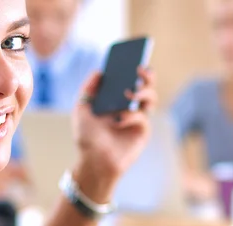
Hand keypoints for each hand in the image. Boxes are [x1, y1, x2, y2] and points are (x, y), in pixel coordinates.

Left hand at [71, 66, 156, 202]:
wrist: (94, 161)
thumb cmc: (87, 136)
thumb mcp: (82, 108)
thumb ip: (89, 88)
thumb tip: (100, 71)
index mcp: (117, 98)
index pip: (130, 77)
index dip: (134, 66)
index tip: (133, 58)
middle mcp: (130, 106)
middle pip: (146, 85)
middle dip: (147, 75)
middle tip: (139, 70)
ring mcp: (138, 118)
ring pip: (151, 98)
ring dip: (143, 92)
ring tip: (129, 93)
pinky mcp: (143, 131)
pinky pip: (142, 117)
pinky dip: (131, 115)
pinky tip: (119, 120)